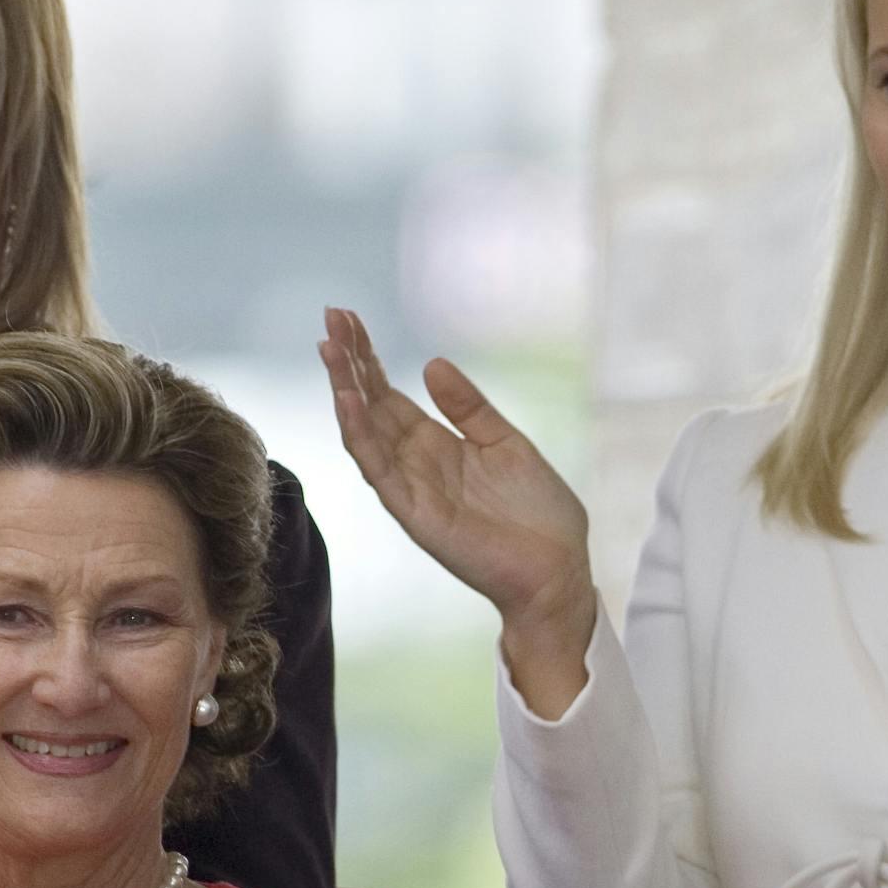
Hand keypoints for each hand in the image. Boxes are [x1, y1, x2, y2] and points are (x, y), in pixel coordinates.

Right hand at [320, 305, 598, 715]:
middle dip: (349, 362)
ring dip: (345, 390)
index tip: (347, 317)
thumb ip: (469, 408)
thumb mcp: (506, 443)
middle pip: (371, 405)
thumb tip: (431, 363)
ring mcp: (412, 488)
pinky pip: (379, 470)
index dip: (367, 357)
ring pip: (365, 432)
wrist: (558, 571)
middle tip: (331, 316)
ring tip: (329, 348)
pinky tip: (349, 401)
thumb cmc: (539, 514)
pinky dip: (361, 435)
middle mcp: (416, 464)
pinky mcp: (415, 513)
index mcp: (437, 445)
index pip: (389, 394)